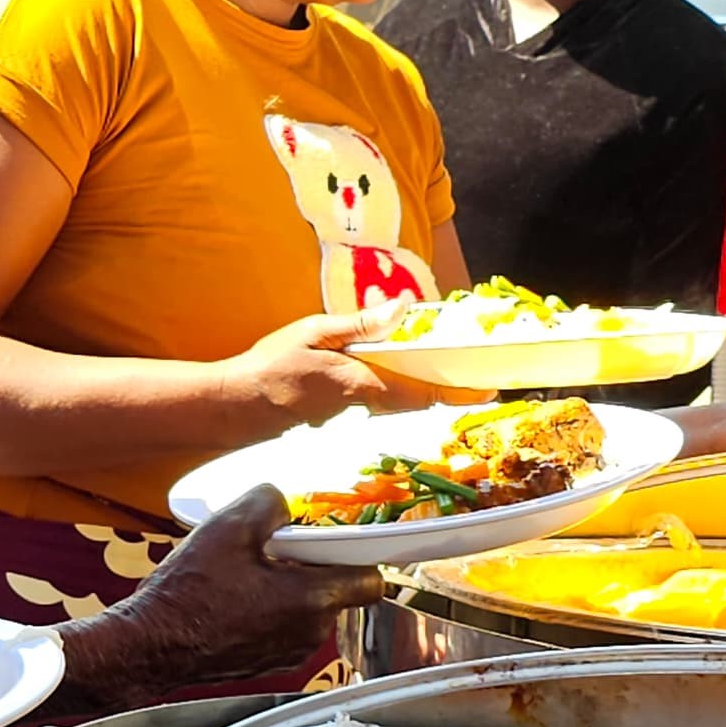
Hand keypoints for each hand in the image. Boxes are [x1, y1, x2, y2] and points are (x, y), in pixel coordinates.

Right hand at [53, 487, 383, 717]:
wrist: (150, 645)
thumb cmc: (188, 593)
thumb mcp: (228, 527)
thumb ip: (269, 502)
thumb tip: (282, 503)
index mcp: (312, 599)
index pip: (372, 580)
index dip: (361, 556)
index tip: (338, 541)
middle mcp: (310, 632)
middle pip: (335, 590)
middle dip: (311, 566)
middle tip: (271, 550)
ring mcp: (289, 653)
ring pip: (308, 609)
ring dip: (288, 589)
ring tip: (244, 574)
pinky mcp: (267, 664)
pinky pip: (284, 628)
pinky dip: (269, 611)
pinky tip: (232, 598)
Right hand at [235, 308, 487, 422]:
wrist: (236, 406)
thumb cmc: (269, 368)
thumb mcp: (312, 333)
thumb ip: (358, 324)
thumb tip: (401, 308)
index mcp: (361, 383)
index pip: (421, 391)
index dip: (458, 391)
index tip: (489, 389)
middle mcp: (363, 406)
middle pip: (416, 399)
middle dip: (445, 388)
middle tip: (472, 375)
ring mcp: (351, 416)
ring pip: (398, 402)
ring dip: (421, 389)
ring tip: (441, 371)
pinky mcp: (338, 418)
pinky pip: (378, 404)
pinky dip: (395, 390)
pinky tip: (391, 374)